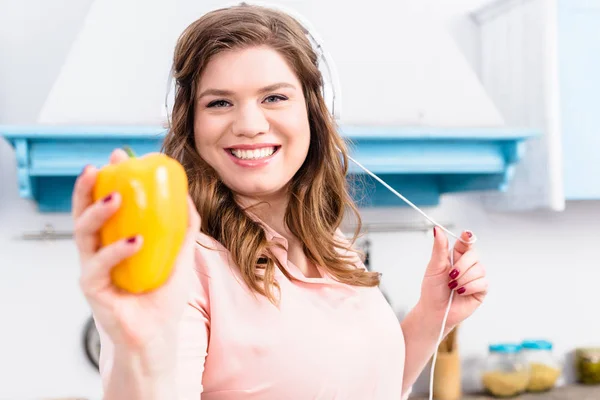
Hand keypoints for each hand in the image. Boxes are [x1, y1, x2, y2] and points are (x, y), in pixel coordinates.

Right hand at [73, 148, 200, 351]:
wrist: (157, 338)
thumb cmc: (163, 299)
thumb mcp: (179, 257)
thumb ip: (183, 229)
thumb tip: (188, 196)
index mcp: (114, 241)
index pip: (104, 205)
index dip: (107, 180)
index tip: (118, 157)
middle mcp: (98, 252)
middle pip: (84, 213)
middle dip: (90, 187)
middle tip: (103, 167)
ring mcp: (92, 269)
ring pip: (82, 234)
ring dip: (97, 213)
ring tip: (117, 198)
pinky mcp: (92, 289)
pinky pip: (98, 265)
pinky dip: (116, 251)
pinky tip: (135, 240)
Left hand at [417, 227, 487, 330]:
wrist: (435, 311)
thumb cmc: (432, 289)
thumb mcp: (434, 267)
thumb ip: (439, 248)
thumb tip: (437, 229)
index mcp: (456, 256)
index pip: (465, 242)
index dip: (467, 238)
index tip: (466, 235)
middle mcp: (468, 265)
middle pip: (474, 255)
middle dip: (461, 265)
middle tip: (450, 275)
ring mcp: (476, 277)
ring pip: (479, 269)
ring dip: (463, 279)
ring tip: (453, 286)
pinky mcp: (481, 290)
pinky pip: (482, 282)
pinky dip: (469, 287)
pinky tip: (461, 292)